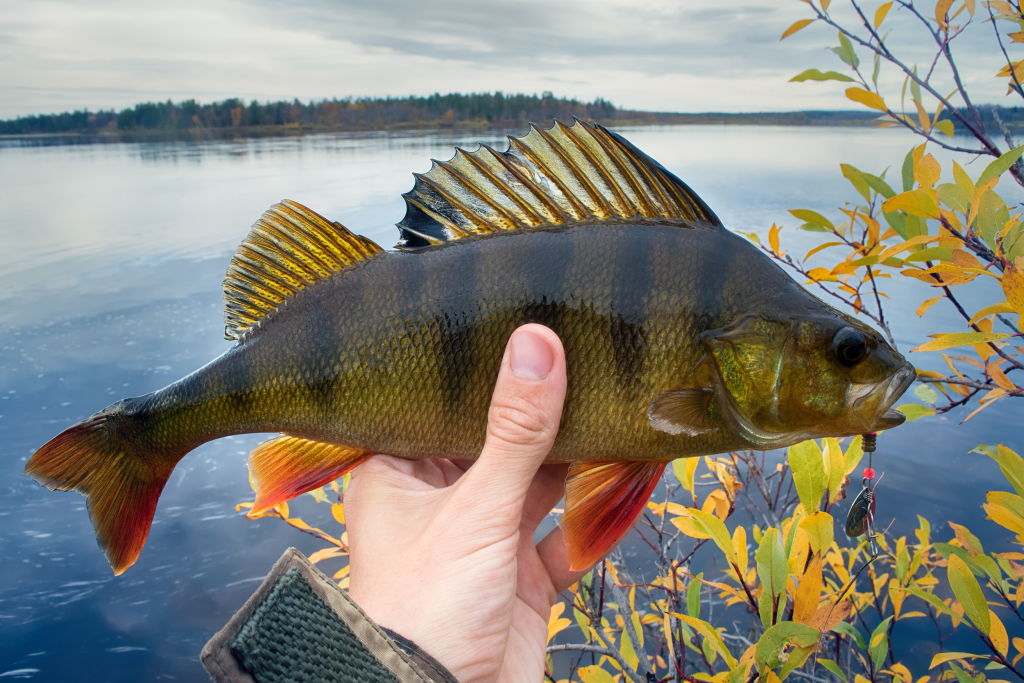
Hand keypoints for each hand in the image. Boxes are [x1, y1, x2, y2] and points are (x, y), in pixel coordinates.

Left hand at [346, 324, 590, 682]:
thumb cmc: (426, 611)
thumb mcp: (477, 507)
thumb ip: (515, 429)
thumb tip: (538, 345)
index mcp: (398, 474)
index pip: (438, 403)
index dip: (477, 368)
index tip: (517, 322)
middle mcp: (438, 501)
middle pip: (495, 440)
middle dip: (540, 411)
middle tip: (583, 351)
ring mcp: (482, 540)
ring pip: (536, 485)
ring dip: (575, 459)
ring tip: (616, 402)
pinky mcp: (519, 578)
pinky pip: (563, 536)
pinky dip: (594, 516)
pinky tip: (627, 479)